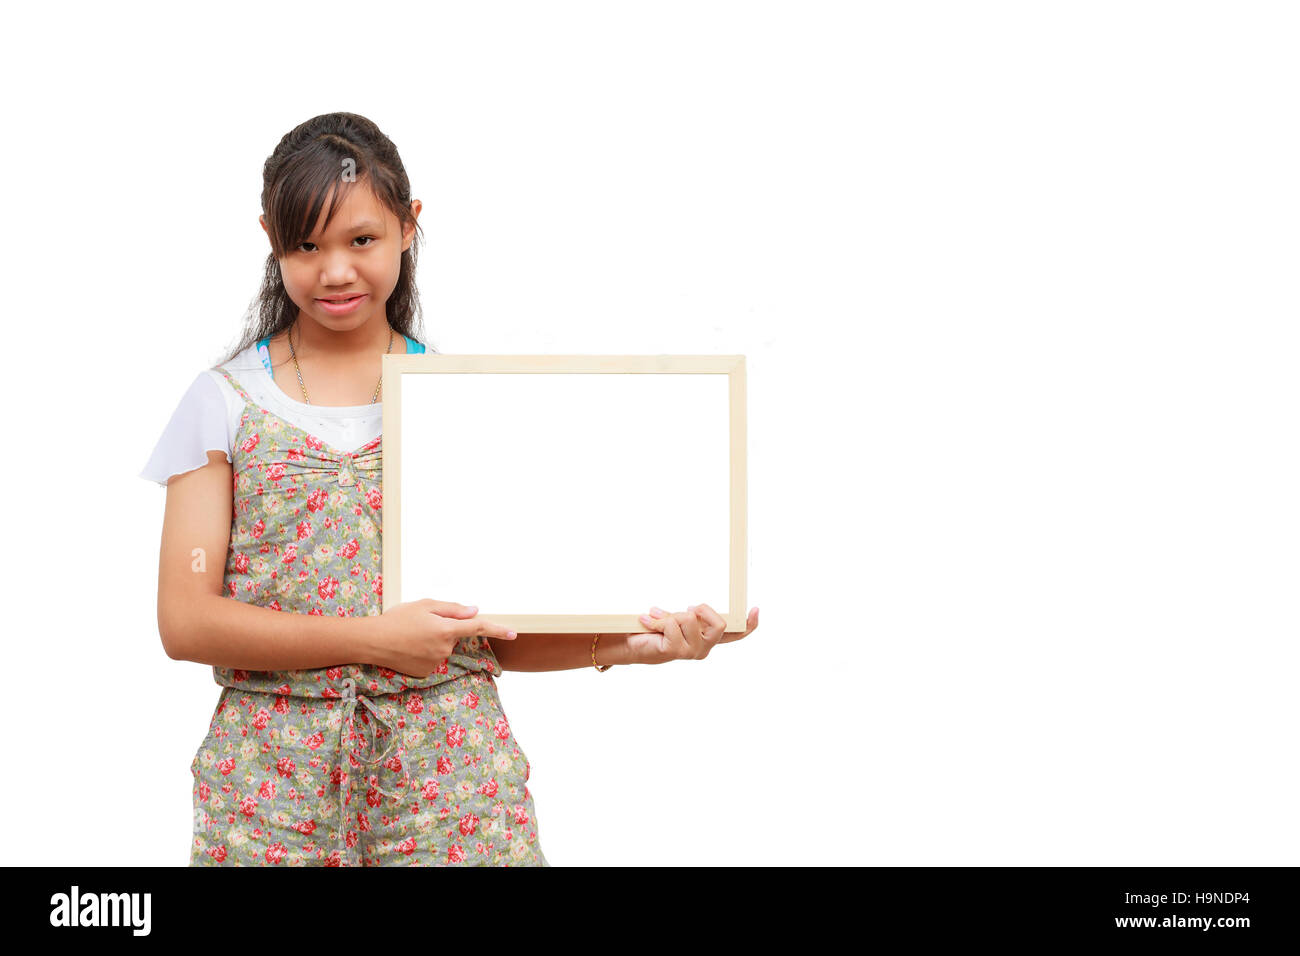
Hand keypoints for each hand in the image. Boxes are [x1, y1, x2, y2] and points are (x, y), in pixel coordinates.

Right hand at [362, 599, 515, 677]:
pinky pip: (433, 660)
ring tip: (410, 636)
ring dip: (433, 641)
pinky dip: (425, 653)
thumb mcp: (425, 605)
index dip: (497, 629)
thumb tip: (474, 611)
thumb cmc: (397, 618)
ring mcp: (436, 663)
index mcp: (446, 629)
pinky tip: (409, 648)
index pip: (478, 628)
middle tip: (420, 624)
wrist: (372, 641)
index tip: (514, 632)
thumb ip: (453, 609)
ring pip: (443, 648)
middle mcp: (444, 648)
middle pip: (454, 636)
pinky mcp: (426, 674)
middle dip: (443, 629)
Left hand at [623, 603, 758, 664]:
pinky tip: (648, 622)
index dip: (748, 625)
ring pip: (690, 618)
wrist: (632, 644)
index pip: (734, 634)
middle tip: (687, 608)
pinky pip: (672, 624)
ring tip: (658, 619)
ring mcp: (692, 652)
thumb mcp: (677, 619)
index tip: (754, 609)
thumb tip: (692, 609)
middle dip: (703, 609)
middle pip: (720, 624)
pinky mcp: (677, 651)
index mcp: (707, 638)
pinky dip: (658, 619)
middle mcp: (704, 647)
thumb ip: (688, 616)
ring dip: (672, 615)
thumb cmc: (655, 631)